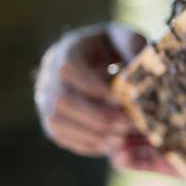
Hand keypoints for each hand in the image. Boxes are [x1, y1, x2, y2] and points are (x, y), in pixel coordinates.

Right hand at [34, 23, 177, 176]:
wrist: (95, 61)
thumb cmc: (114, 48)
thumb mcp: (124, 39)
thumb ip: (132, 45)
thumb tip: (140, 64)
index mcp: (67, 50)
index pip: (69, 68)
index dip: (93, 86)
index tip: (121, 99)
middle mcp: (48, 75)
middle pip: (62, 101)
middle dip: (98, 116)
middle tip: (128, 125)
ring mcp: (44, 99)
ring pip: (57, 123)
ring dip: (91, 135)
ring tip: (122, 140)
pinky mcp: (49, 119)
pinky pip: (60, 136)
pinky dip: (86, 144)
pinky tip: (111, 146)